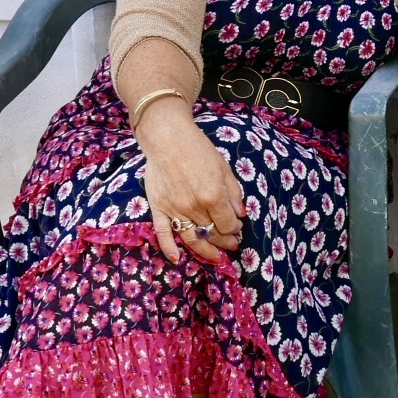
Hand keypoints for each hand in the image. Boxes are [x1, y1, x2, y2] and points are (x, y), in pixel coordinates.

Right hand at [133, 101, 246, 261]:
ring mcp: (174, 210)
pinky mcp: (158, 208)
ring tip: (216, 257)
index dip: (236, 227)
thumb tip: (240, 214)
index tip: (237, 225)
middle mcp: (194, 207)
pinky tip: (177, 259)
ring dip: (206, 251)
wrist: (167, 138)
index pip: (228, 223)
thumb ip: (233, 194)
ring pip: (192, 238)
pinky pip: (163, 233)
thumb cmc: (199, 150)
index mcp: (213, 196)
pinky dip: (169, 248)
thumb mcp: (224, 169)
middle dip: (225, 240)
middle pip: (212, 233)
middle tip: (232, 242)